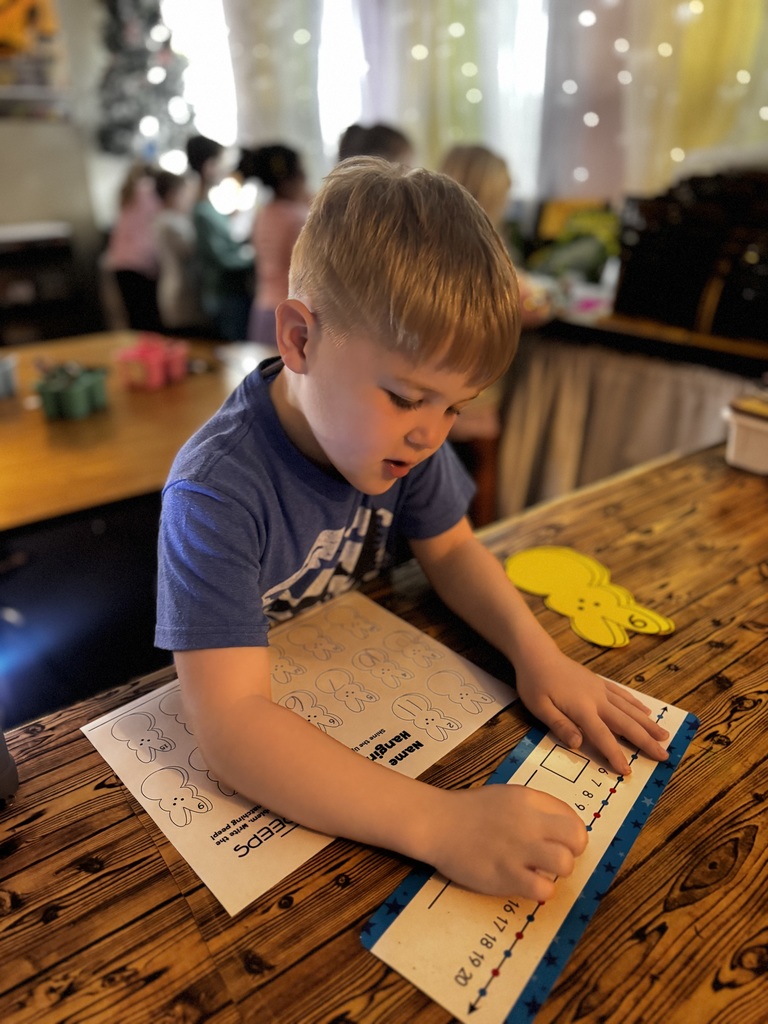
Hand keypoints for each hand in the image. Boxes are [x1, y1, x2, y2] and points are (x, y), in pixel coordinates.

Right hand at [426, 785, 586, 901]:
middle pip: (577, 839)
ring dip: (558, 872)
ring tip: (542, 872)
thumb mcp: (508, 796)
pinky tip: (527, 884)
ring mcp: (517, 850)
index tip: (558, 841)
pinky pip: (542, 889)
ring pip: (564, 864)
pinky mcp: (505, 876)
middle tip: (554, 857)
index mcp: (529, 800)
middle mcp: (528, 822)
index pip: (573, 817)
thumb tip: (563, 829)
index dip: (571, 833)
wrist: (438, 823)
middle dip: (572, 851)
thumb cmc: (472, 810)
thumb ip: (536, 808)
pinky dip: (541, 891)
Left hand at [515, 648, 668, 775]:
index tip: (628, 771)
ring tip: (665, 736)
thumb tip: (579, 745)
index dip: (615, 754)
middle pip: (626, 723)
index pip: (602, 736)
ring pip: (629, 709)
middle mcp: (597, 699)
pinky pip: (622, 694)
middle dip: (645, 741)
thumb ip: (560, 725)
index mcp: (582, 708)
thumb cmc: (535, 683)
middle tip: (664, 755)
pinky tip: (646, 712)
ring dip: (648, 724)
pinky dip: (636, 704)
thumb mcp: (539, 708)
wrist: (538, 654)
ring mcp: (600, 689)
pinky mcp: (599, 682)